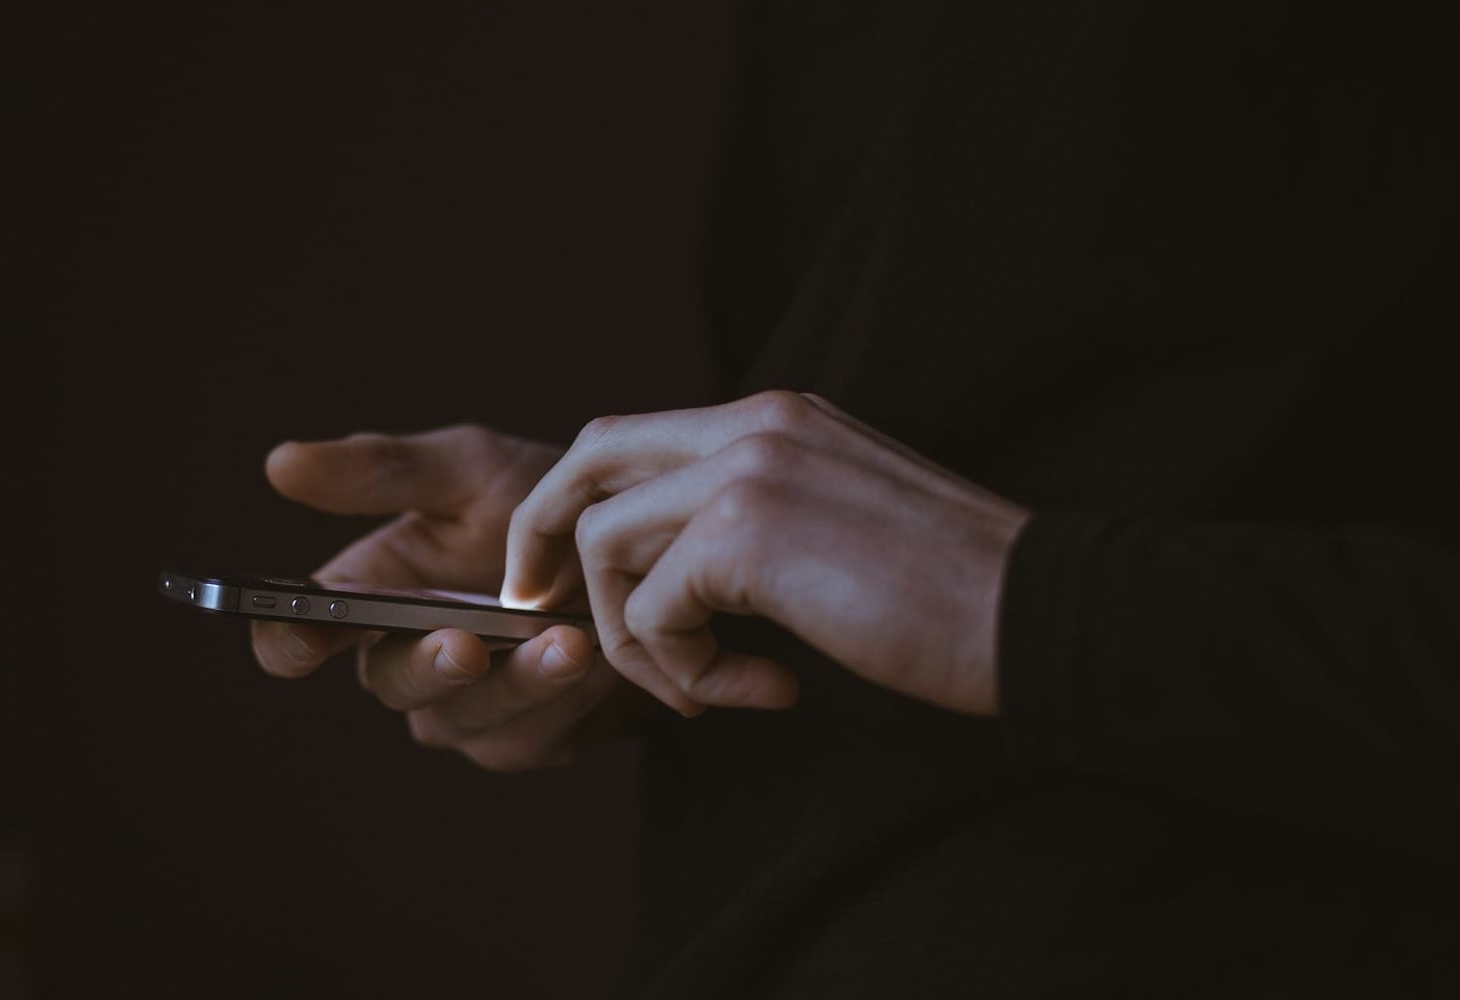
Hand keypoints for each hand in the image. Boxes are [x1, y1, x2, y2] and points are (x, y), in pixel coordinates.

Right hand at [250, 424, 678, 770]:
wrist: (641, 547)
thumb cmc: (540, 501)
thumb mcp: (468, 469)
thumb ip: (381, 471)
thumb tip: (279, 463)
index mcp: (369, 596)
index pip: (298, 636)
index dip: (289, 642)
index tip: (302, 636)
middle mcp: (405, 660)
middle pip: (389, 684)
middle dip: (427, 666)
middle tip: (465, 644)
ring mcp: (465, 709)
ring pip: (463, 719)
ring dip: (515, 684)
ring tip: (567, 641)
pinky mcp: (527, 739)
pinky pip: (530, 736)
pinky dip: (564, 699)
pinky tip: (598, 658)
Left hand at [501, 390, 1030, 715]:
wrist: (1038, 614)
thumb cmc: (951, 595)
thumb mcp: (836, 526)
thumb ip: (754, 521)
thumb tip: (672, 573)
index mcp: (776, 417)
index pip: (631, 437)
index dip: (577, 505)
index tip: (562, 577)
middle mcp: (753, 422)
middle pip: (588, 458)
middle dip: (544, 537)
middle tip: (539, 610)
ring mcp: (747, 468)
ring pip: (605, 542)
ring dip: (633, 635)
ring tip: (701, 688)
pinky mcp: (746, 532)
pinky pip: (653, 610)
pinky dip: (682, 671)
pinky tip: (757, 691)